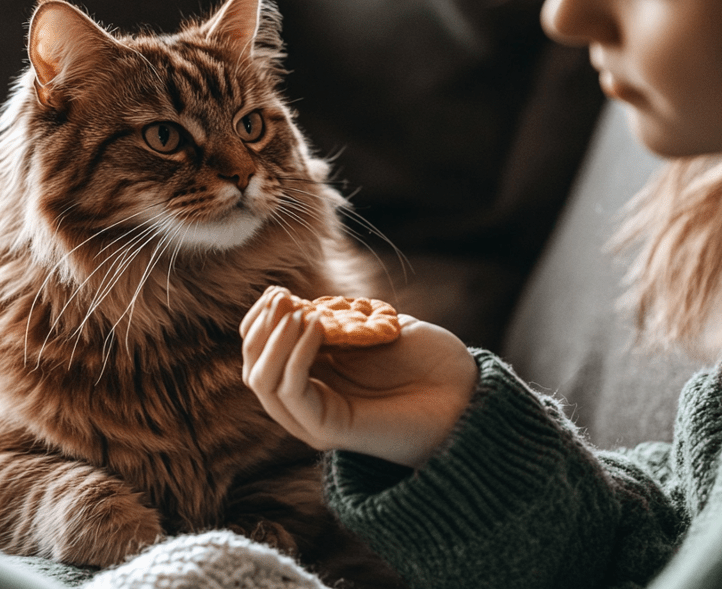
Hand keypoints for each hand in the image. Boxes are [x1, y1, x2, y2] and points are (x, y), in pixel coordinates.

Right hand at [240, 286, 478, 467]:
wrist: (466, 392)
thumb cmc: (428, 360)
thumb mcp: (375, 328)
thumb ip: (338, 319)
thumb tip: (301, 305)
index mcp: (316, 380)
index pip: (260, 356)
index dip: (260, 321)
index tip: (278, 291)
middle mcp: (309, 403)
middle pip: (254, 370)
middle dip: (260, 328)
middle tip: (282, 297)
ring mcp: (315, 419)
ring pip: (264, 384)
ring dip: (271, 341)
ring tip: (295, 310)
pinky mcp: (330, 429)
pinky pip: (294, 393)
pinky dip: (294, 356)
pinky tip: (315, 326)